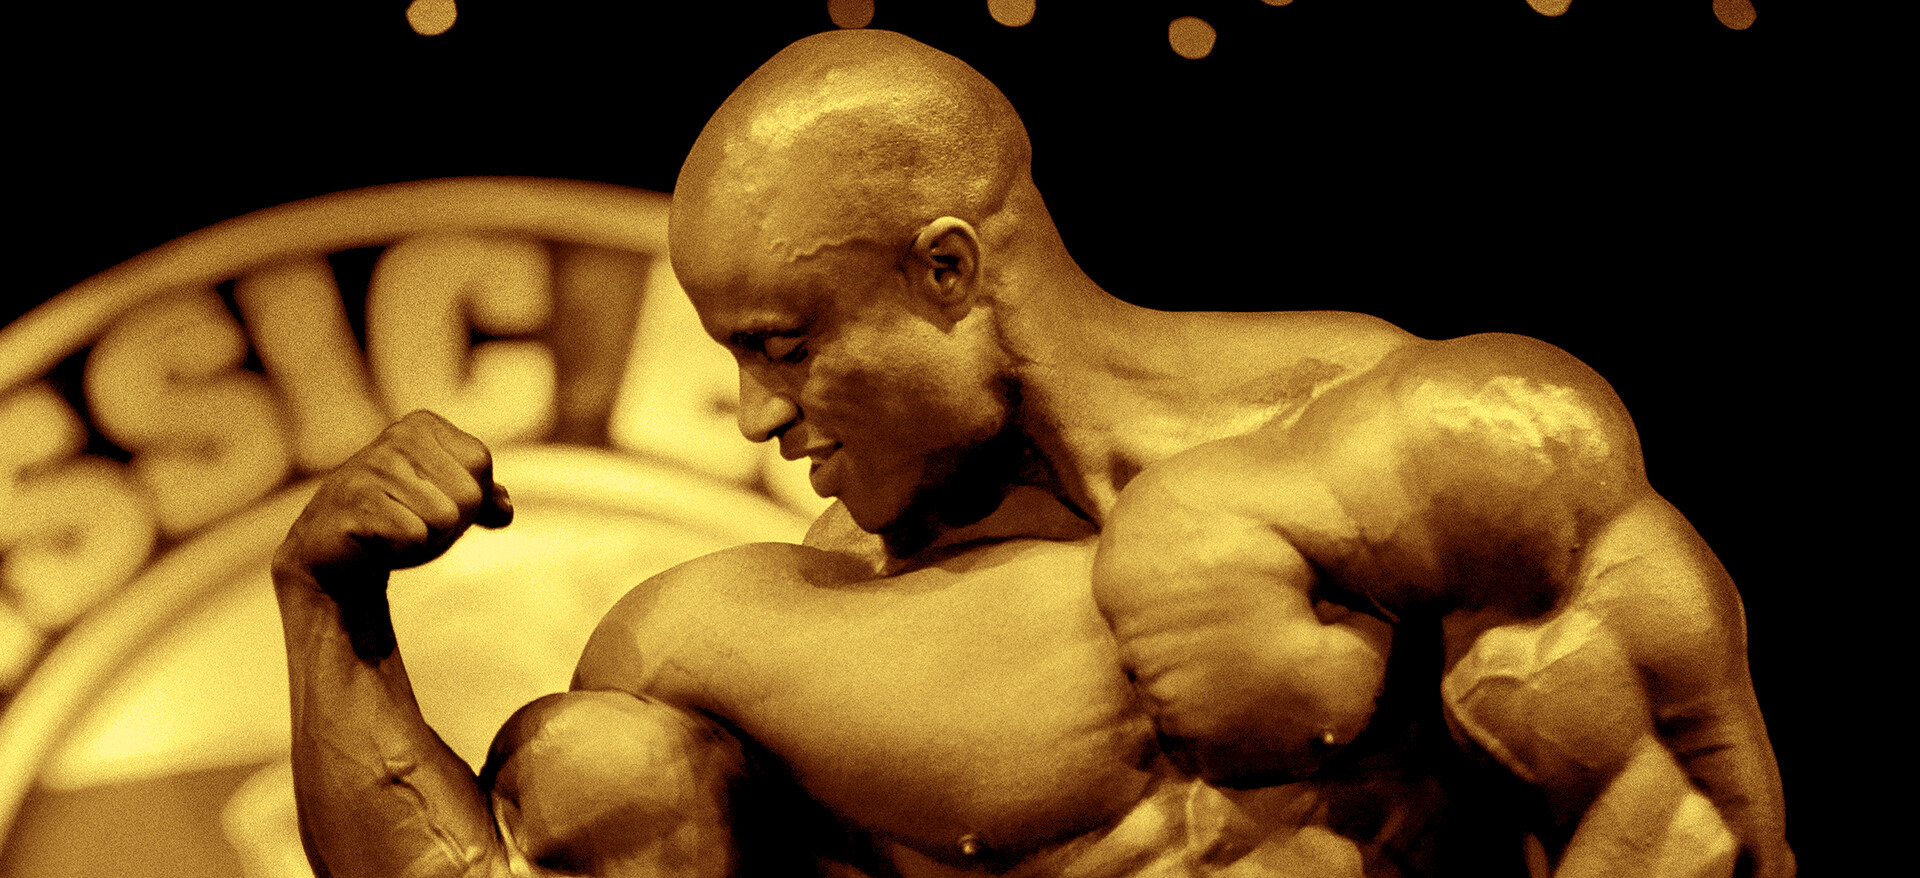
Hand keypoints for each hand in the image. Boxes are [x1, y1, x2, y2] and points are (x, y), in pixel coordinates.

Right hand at [276, 410, 512, 595]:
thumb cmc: (398, 517)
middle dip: (451, 523)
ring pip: (445, 517)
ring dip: (427, 538)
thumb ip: (484, 499)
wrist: (334, 549)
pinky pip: (414, 534)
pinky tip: (379, 540)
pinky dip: (404, 549)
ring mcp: (372, 467)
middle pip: (469, 494)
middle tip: (413, 520)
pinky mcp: (354, 502)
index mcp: (422, 426)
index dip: (469, 498)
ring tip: (395, 529)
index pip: (480, 464)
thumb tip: (503, 509)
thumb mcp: (449, 502)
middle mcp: (397, 437)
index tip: (434, 499)